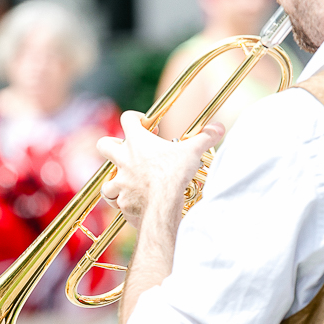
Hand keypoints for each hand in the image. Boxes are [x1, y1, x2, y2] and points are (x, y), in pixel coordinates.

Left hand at [96, 111, 223, 228]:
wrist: (163, 204)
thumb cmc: (174, 174)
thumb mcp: (193, 151)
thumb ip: (206, 137)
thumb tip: (220, 127)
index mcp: (137, 142)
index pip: (127, 119)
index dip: (136, 118)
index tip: (149, 125)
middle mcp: (123, 161)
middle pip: (103, 144)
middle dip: (112, 146)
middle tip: (128, 152)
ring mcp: (120, 183)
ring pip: (106, 180)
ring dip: (115, 181)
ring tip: (128, 183)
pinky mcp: (122, 203)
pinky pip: (117, 203)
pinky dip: (123, 203)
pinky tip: (133, 204)